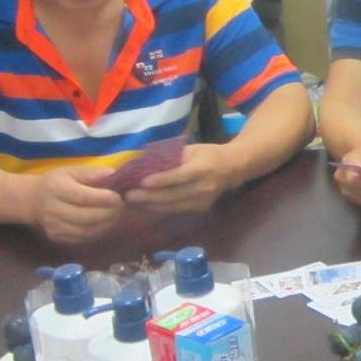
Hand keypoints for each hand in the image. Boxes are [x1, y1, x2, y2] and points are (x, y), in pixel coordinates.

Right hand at [29, 165, 124, 242]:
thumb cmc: (56, 182)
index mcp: (56, 188)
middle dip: (108, 214)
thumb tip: (112, 174)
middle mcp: (53, 209)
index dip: (103, 199)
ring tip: (116, 215)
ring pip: (86, 230)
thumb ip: (91, 173)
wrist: (32, 200)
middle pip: (86, 217)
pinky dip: (97, 232)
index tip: (119, 197)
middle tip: (121, 208)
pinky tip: (104, 224)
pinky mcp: (57, 237)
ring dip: (105, 224)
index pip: (83, 197)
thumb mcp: (70, 171)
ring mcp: (54, 226)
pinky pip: (82, 238)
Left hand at [125, 143, 242, 213]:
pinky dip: (160, 208)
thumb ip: (171, 158)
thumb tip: (144, 162)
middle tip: (129, 195)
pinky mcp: (201, 209)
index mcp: (202, 168)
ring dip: (151, 205)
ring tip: (133, 202)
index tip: (142, 182)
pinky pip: (177, 210)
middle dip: (149, 197)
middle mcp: (204, 187)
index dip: (161, 180)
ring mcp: (204, 201)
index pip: (179, 176)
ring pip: (173, 207)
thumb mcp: (192, 149)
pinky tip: (146, 205)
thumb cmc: (208, 154)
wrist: (232, 168)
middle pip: (173, 195)